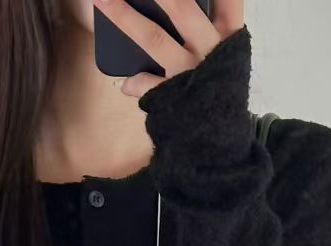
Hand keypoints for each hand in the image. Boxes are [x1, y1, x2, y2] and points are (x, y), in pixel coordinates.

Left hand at [93, 0, 244, 96]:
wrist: (220, 146)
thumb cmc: (219, 96)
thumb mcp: (228, 61)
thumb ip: (211, 32)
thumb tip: (171, 28)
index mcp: (229, 38)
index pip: (228, 3)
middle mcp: (211, 52)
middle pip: (181, 8)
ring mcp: (190, 74)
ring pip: (155, 39)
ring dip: (125, 18)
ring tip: (102, 1)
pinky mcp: (174, 98)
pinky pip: (148, 85)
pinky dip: (134, 82)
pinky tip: (123, 81)